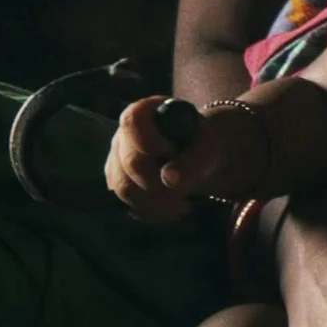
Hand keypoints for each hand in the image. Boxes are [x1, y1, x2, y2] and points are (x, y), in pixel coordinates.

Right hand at [104, 97, 264, 221]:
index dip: (150, 141)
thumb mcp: (209, 146)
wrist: (199, 157)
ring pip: (125, 189)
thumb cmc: (203, 143)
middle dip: (161, 183)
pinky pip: (127, 205)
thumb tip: (169, 179)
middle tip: (186, 192)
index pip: (132, 121)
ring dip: (157, 203)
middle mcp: (123, 137)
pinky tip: (173, 208)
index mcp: (144, 113)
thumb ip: (193, 160)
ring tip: (184, 204)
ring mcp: (117, 163)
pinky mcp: (119, 187)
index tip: (172, 153)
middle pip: (130, 162)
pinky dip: (153, 212)